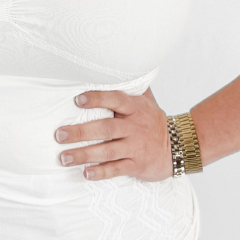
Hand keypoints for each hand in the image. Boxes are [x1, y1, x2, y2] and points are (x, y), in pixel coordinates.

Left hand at [55, 88, 172, 181]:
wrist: (180, 146)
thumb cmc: (154, 120)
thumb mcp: (146, 100)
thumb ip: (130, 86)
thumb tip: (112, 66)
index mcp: (134, 108)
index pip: (115, 100)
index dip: (97, 99)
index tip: (78, 99)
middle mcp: (134, 127)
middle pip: (105, 128)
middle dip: (80, 132)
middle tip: (59, 134)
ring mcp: (135, 147)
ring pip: (107, 151)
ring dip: (84, 155)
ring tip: (64, 157)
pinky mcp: (137, 165)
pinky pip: (117, 169)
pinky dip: (101, 172)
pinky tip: (86, 173)